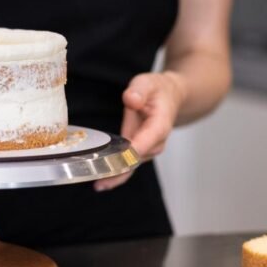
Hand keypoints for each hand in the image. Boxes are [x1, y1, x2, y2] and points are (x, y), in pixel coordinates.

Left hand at [93, 72, 184, 190]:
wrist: (170, 96)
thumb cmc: (158, 90)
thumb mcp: (147, 83)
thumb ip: (139, 90)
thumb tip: (131, 99)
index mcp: (160, 125)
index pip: (145, 142)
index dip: (130, 152)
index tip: (113, 161)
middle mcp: (156, 142)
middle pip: (136, 159)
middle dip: (118, 169)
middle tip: (96, 177)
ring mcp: (149, 150)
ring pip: (132, 165)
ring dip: (115, 175)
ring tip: (97, 184)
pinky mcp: (141, 152)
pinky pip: (129, 166)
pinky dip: (117, 175)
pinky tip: (102, 184)